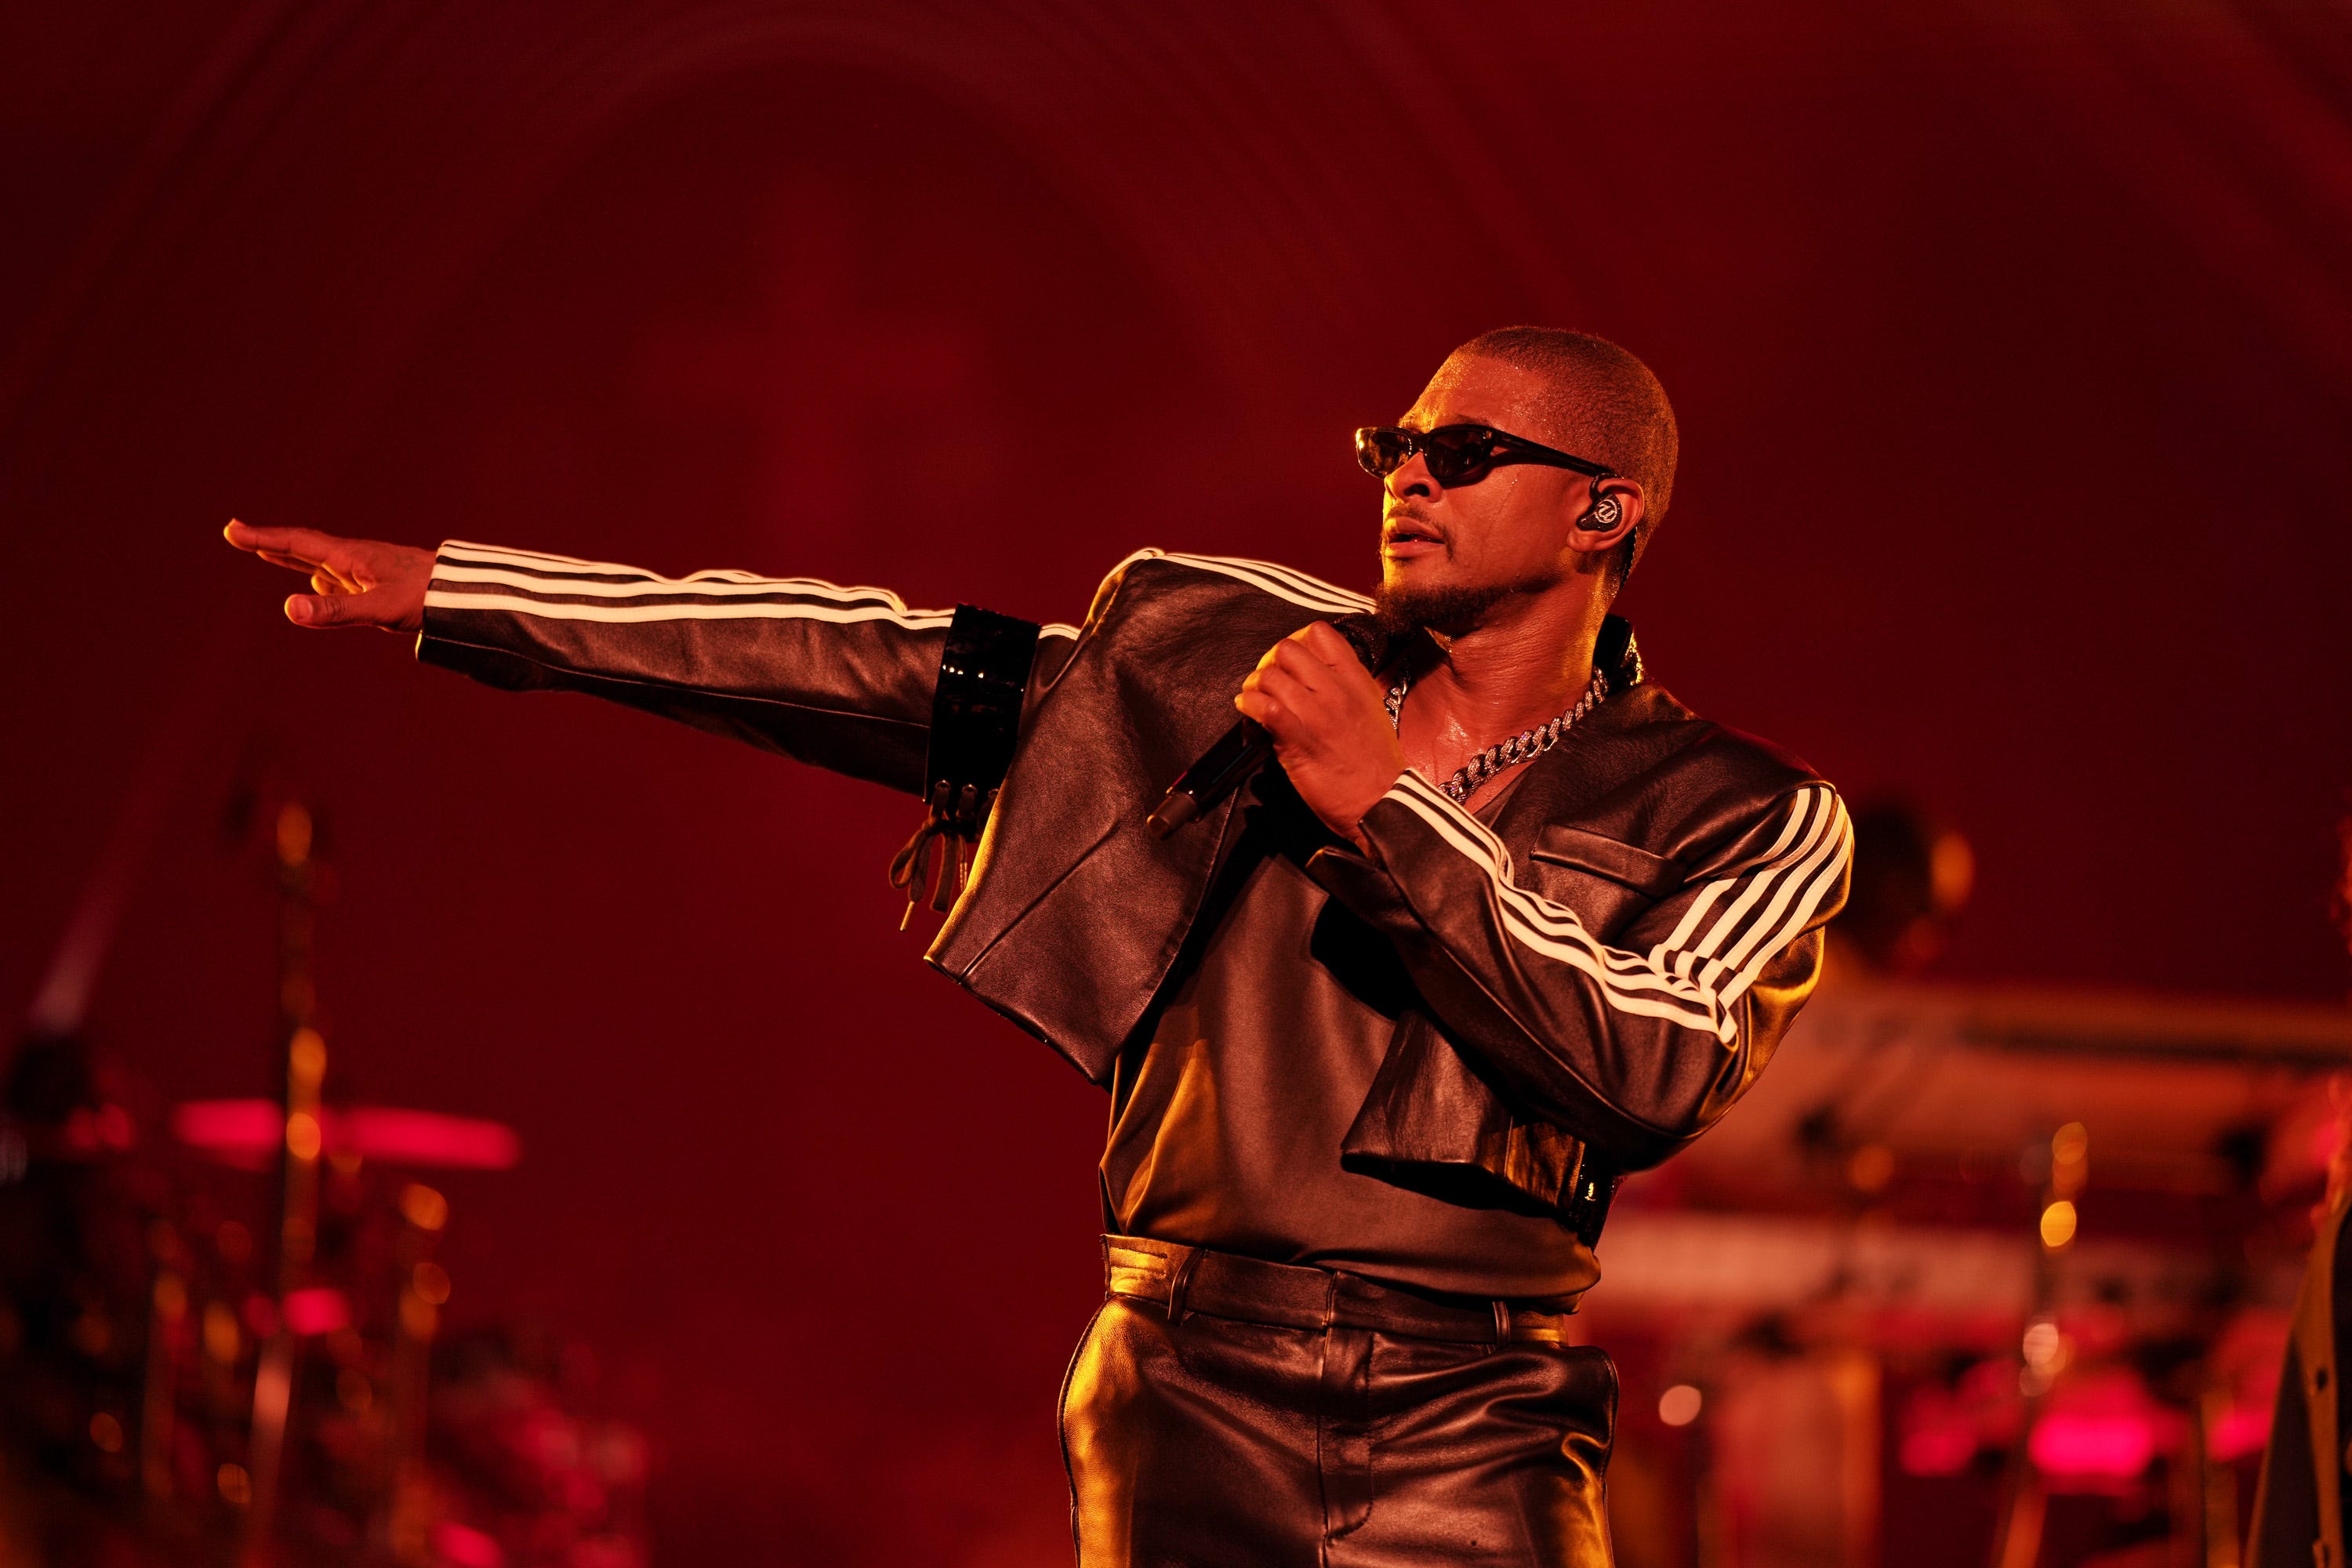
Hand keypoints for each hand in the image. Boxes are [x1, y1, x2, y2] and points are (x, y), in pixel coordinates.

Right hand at [223, 519, 433, 631]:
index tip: (232, 530)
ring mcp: (368, 570)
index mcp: (351, 557)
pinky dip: (318, 575)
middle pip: (304, 547)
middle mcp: (356, 558)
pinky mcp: (381, 583)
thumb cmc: (427, 598)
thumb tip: (288, 608)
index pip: (297, 543)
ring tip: (268, 550)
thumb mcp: (379, 608)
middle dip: (271, 542)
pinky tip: (318, 581)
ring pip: (321, 561)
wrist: (468, 595)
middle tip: (239, 534)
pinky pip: (340, 577)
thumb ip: (335, 610)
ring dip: (292, 556)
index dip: (263, 537)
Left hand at [1234, 622, 1404, 847]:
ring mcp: (1317, 713)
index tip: (1291, 661)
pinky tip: (1248, 711)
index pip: (1321, 633)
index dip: (1298, 641)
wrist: (1382, 800)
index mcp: (1357, 680)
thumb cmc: (1376, 764)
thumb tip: (1316, 677)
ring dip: (1255, 685)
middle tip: (1269, 682)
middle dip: (1272, 663)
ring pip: (1271, 675)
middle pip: (1288, 649)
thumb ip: (1346, 688)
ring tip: (1254, 698)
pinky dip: (1249, 705)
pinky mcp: (1299, 738)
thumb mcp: (1370, 710)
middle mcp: (1336, 690)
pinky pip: (1264, 706)